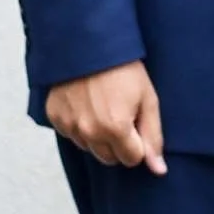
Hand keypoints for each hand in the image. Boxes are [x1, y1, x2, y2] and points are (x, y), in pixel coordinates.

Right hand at [47, 61, 166, 172]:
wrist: (88, 43)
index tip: (136, 123)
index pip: (132, 159)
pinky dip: (79, 125)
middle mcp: (89, 132)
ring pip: (89, 148)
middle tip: (121, 115)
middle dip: (118, 144)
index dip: (138, 143)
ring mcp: (69, 126)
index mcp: (115, 129)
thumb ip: (153, 137)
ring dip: (97, 136)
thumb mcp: (147, 98)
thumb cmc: (123, 69)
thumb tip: (159, 170)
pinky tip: (86, 104)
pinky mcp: (54, 117)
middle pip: (109, 158)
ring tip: (102, 106)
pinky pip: (71, 134)